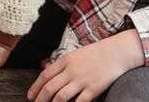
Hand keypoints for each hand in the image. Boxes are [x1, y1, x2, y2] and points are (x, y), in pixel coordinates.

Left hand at [27, 32, 142, 101]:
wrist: (118, 51)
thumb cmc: (98, 53)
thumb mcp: (77, 54)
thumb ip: (64, 65)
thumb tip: (51, 76)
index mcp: (66, 60)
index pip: (45, 75)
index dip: (35, 87)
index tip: (31, 96)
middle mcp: (71, 70)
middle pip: (50, 88)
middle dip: (40, 99)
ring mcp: (82, 80)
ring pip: (61, 97)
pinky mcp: (93, 89)